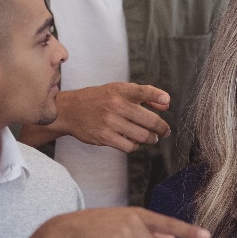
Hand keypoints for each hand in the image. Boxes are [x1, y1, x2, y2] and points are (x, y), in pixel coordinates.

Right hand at [37, 82, 170, 152]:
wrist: (69, 110)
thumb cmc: (99, 99)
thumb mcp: (118, 90)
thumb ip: (144, 96)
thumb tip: (166, 104)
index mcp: (120, 90)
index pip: (141, 91)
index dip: (156, 95)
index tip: (166, 100)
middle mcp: (115, 105)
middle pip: (149, 120)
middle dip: (162, 128)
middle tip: (165, 131)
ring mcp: (109, 122)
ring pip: (142, 136)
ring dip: (151, 138)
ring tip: (151, 137)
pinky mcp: (104, 137)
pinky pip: (129, 146)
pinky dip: (135, 145)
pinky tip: (134, 141)